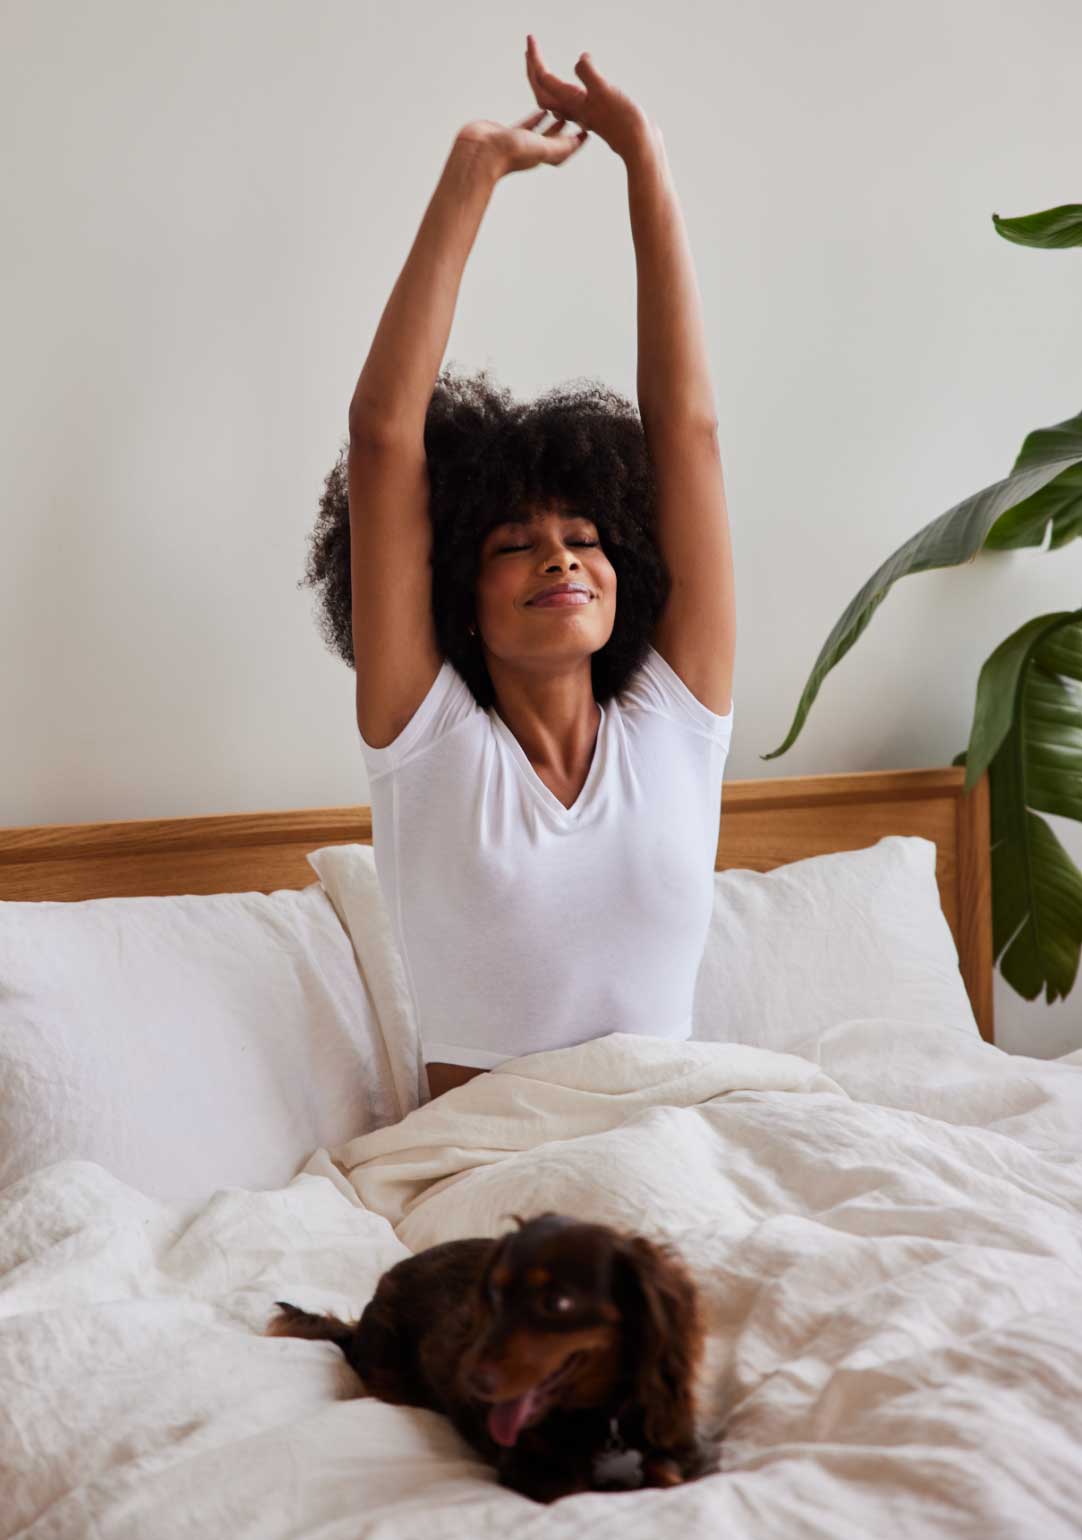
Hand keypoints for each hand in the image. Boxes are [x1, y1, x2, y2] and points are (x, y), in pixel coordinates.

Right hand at [457, 109, 588, 177]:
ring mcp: (523, 141)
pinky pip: (529, 123)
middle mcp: (536, 149)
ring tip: (565, 110)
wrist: (479, 153)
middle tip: (581, 116)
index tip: (590, 127)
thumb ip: (560, 145)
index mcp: (546, 154)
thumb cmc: (509, 154)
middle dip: (570, 127)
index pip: (568, 146)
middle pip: (559, 138)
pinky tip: (541, 108)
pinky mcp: (510, 132)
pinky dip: (537, 116)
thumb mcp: (541, 147)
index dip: (579, 138)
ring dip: (554, 119)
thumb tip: (579, 141)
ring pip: (544, 129)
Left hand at [524, 35, 652, 160]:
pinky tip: (568, 83)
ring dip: (544, 78)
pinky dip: (562, 87)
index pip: (542, 79)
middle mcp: (572, 109)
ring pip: (553, 96)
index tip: (531, 39)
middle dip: (534, 67)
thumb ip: (589, 74)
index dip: (535, 58)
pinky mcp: (592, 114)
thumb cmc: (623, 120)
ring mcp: (581, 113)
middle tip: (530, 45)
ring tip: (540, 62)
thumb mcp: (605, 91)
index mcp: (569, 102)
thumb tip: (580, 59)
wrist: (639, 143)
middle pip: (542, 90)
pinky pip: (569, 100)